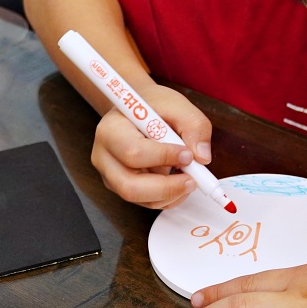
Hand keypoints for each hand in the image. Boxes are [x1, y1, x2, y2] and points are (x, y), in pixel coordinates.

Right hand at [91, 84, 211, 209]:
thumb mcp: (177, 105)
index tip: (188, 154)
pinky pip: (145, 202)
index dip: (164, 157)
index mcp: (111, 130)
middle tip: (192, 180)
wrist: (139, 110)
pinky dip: (168, 198)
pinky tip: (179, 182)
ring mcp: (111, 175)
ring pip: (140, 198)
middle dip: (166, 188)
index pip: (133, 152)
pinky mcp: (121, 187)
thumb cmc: (153, 106)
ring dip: (170, 194)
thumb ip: (194, 126)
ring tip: (188, 177)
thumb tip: (202, 157)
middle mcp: (105, 156)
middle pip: (130, 186)